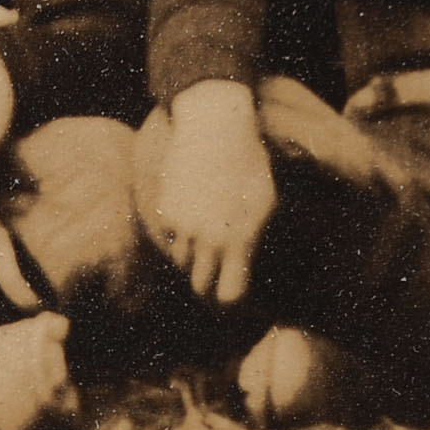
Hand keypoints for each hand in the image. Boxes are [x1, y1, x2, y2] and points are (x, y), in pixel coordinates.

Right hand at [145, 79, 273, 304]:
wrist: (214, 126)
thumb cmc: (248, 160)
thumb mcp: (264, 199)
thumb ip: (252, 236)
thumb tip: (242, 264)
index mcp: (241, 239)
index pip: (230, 295)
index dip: (230, 304)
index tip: (231, 301)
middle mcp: (210, 239)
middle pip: (201, 288)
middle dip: (208, 288)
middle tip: (214, 282)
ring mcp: (184, 228)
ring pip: (183, 264)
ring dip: (193, 259)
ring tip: (205, 240)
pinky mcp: (165, 213)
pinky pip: (168, 241)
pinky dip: (177, 238)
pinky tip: (190, 218)